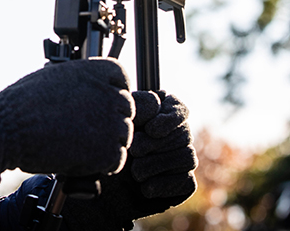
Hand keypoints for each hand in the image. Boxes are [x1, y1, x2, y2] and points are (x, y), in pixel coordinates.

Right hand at [0, 58, 134, 191]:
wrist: (6, 128)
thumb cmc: (23, 103)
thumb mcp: (55, 76)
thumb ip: (82, 82)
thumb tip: (91, 90)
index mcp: (96, 70)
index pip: (122, 80)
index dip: (112, 94)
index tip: (100, 105)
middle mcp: (108, 93)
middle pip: (126, 109)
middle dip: (109, 120)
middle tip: (85, 130)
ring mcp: (110, 122)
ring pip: (123, 135)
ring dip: (106, 143)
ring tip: (79, 144)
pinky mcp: (106, 150)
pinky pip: (117, 160)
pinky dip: (102, 164)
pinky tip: (82, 158)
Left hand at [61, 90, 197, 230]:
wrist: (103, 186)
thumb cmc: (109, 146)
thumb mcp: (117, 121)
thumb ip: (137, 106)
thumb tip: (156, 103)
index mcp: (162, 112)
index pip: (180, 109)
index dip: (170, 119)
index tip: (151, 129)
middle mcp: (177, 134)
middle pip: (183, 134)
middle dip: (156, 145)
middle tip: (134, 151)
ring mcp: (183, 158)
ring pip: (186, 157)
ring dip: (156, 165)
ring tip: (135, 171)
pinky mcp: (184, 182)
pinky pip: (186, 181)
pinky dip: (164, 185)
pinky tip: (144, 187)